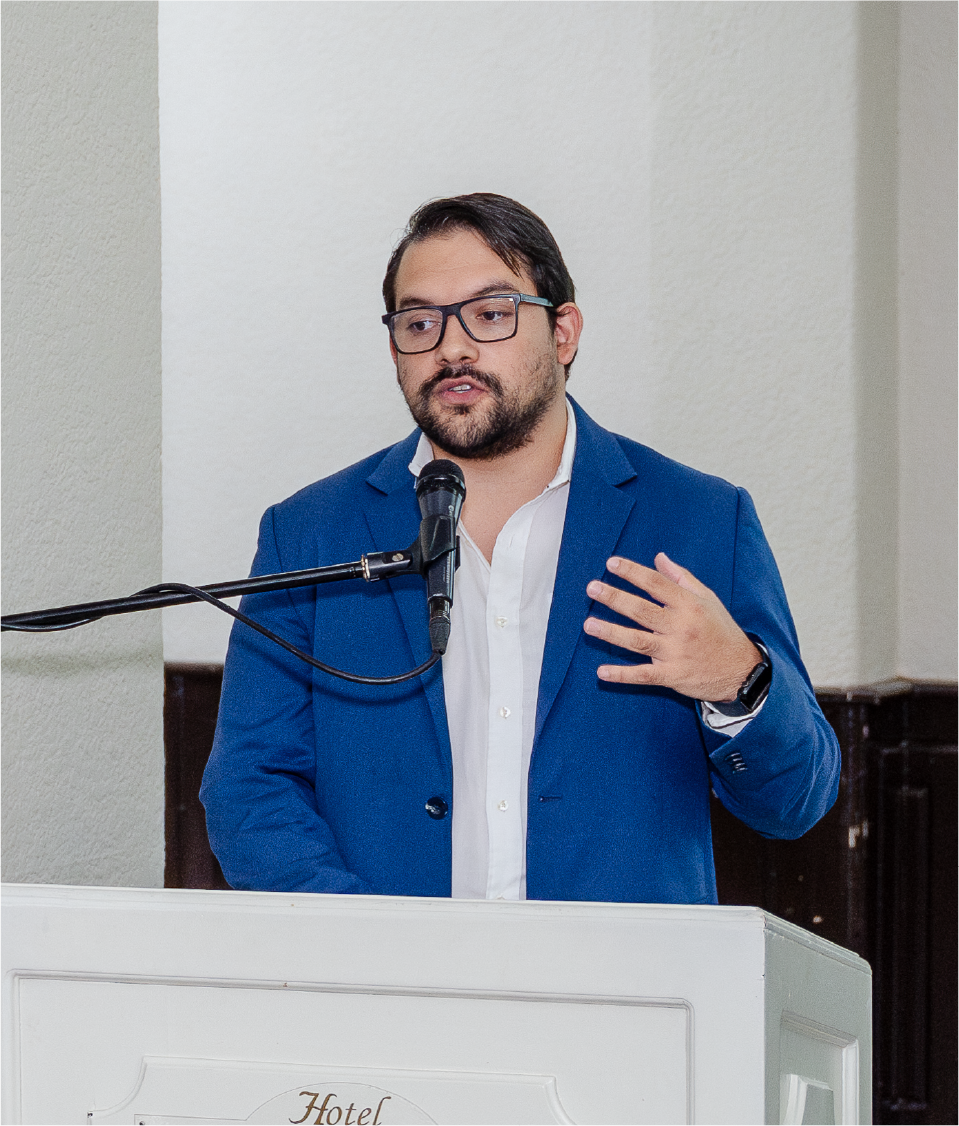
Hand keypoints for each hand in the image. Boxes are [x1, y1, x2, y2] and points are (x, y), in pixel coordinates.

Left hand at [583, 552, 761, 701]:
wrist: (742, 671)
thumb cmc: (721, 631)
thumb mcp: (708, 599)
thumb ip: (681, 578)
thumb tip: (659, 558)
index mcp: (689, 605)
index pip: (656, 584)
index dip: (632, 572)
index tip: (611, 563)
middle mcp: (681, 627)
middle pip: (642, 610)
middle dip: (615, 598)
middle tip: (592, 588)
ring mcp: (675, 653)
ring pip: (638, 641)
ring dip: (612, 633)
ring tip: (589, 625)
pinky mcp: (673, 676)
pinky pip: (643, 675)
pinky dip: (622, 675)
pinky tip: (602, 672)